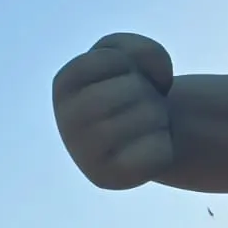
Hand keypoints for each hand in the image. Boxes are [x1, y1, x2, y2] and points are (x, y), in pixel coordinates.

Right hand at [52, 33, 174, 189]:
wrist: (143, 135)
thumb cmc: (133, 91)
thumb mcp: (132, 58)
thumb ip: (138, 49)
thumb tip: (153, 81)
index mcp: (63, 84)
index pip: (111, 58)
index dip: (132, 64)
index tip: (127, 76)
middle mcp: (67, 120)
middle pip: (132, 89)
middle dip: (148, 92)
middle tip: (140, 103)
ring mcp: (85, 154)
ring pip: (148, 117)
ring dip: (159, 116)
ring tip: (145, 124)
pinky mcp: (109, 178)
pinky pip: (156, 150)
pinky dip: (163, 144)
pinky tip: (148, 148)